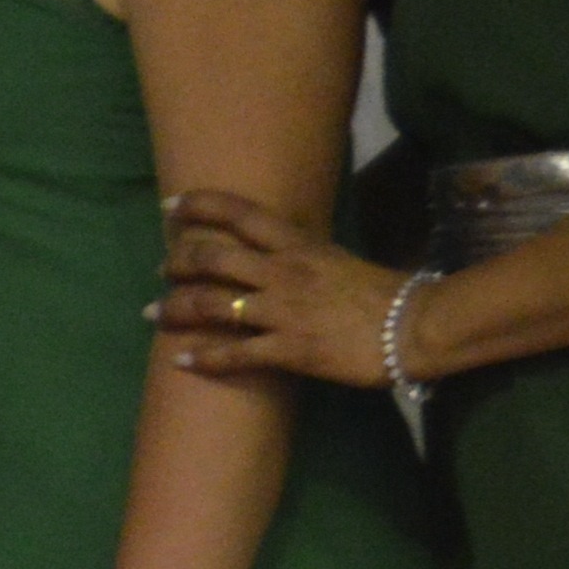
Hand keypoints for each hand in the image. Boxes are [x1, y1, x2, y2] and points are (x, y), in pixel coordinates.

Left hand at [156, 188, 396, 391]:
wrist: (415, 327)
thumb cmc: (383, 293)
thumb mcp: (338, 258)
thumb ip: (302, 254)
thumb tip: (276, 253)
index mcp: (299, 245)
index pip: (241, 214)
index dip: (199, 206)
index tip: (169, 206)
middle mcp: (283, 272)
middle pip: (211, 257)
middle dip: (176, 262)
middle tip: (161, 270)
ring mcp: (283, 311)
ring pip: (210, 304)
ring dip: (174, 309)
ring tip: (153, 315)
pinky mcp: (290, 350)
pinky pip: (235, 354)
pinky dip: (203, 358)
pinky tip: (181, 362)